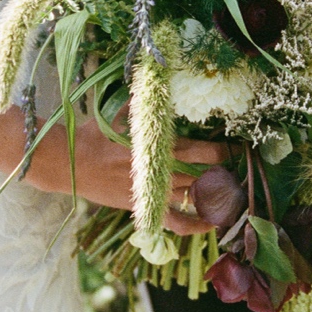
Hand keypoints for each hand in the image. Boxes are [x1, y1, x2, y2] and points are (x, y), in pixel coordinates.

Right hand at [24, 110, 227, 234]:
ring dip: (217, 194)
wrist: (68, 164)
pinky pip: (175, 222)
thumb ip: (141, 105)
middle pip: (204, 174)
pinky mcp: (145, 208)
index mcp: (155, 147)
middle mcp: (159, 172)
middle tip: (243, 167)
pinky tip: (211, 224)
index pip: (199, 150)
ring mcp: (154, 193)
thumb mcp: (118, 114)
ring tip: (236, 191)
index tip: (238, 146)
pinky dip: (194, 226)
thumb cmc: (93, 135)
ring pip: (195, 198)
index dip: (221, 150)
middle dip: (226, 170)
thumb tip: (158, 85)